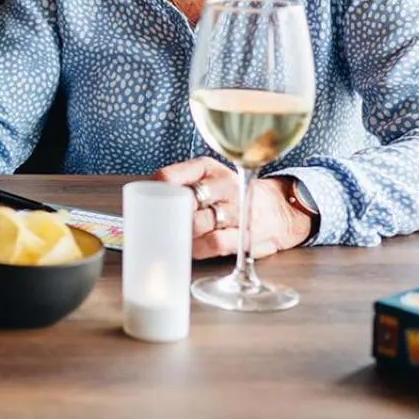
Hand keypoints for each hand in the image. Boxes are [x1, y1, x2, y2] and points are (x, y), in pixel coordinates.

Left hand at [153, 157, 313, 259]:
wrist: (278, 210)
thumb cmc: (231, 195)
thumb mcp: (210, 177)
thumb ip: (181, 183)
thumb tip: (140, 199)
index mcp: (208, 168)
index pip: (170, 176)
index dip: (151, 193)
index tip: (141, 204)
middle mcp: (224, 186)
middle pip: (183, 202)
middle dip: (166, 217)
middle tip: (153, 227)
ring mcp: (236, 211)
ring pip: (197, 224)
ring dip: (180, 234)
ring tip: (170, 239)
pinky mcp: (245, 236)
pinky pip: (213, 244)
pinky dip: (196, 249)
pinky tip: (189, 249)